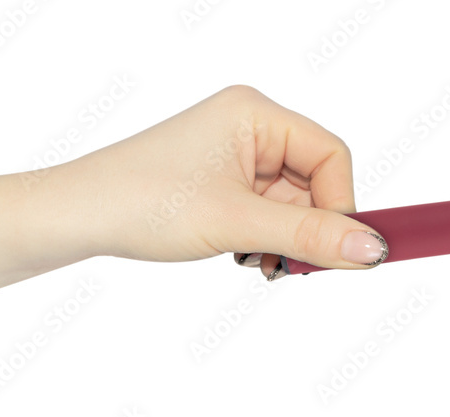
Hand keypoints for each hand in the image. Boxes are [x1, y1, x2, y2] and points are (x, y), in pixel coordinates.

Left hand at [65, 85, 387, 278]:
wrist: (76, 216)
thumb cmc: (142, 201)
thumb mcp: (236, 223)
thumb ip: (308, 237)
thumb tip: (373, 249)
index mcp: (254, 113)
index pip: (330, 155)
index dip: (340, 205)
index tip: (336, 254)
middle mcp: (246, 127)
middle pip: (313, 182)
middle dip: (306, 231)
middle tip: (289, 269)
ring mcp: (230, 155)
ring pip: (288, 203)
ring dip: (282, 241)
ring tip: (255, 265)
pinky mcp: (216, 181)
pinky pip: (262, 211)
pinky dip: (260, 240)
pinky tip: (240, 258)